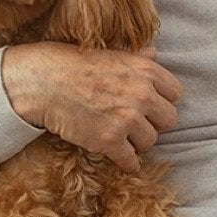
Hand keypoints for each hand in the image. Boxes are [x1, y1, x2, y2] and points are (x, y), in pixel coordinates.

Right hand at [0, 43, 181, 171]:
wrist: (42, 82)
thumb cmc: (74, 63)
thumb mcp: (111, 53)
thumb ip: (137, 58)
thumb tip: (154, 54)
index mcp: (146, 72)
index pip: (175, 93)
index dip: (162, 100)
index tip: (151, 106)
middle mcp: (142, 95)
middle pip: (168, 119)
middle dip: (154, 122)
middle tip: (138, 123)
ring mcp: (127, 119)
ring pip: (150, 141)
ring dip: (138, 142)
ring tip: (124, 137)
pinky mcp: (109, 141)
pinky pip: (130, 160)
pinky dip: (127, 163)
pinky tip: (124, 162)